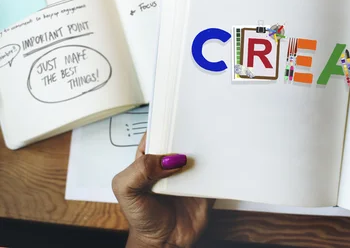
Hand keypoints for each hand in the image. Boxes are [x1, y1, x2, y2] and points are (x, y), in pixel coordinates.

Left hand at [112, 133, 212, 247]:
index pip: (157, 133)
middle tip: (197, 126)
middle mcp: (170, 162)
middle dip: (189, 130)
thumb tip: (169, 159)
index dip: (165, 122)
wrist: (165, 243)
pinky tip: (222, 158)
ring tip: (212, 139)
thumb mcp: (126, 191)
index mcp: (148, 159)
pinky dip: (220, 164)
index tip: (175, 115)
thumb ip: (140, 171)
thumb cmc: (141, 217)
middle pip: (182, 138)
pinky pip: (215, 170)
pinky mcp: (205, 184)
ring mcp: (189, 173)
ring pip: (200, 151)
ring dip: (206, 146)